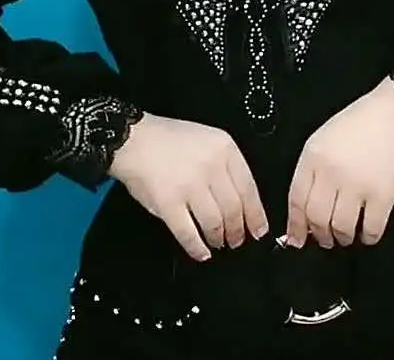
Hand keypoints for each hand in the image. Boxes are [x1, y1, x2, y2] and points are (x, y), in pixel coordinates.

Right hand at [108, 113, 268, 260]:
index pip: (249, 188)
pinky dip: (197, 247)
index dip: (256, 214)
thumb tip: (242, 201)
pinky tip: (201, 252)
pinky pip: (188, 233)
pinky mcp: (168, 204)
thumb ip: (226, 165)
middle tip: (237, 240)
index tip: (259, 229)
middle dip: (238, 230)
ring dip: (218, 238)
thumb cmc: (170, 140)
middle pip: (234, 209)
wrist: (134, 139)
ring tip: (218, 243)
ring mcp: (189, 186)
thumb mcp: (208, 139)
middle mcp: (210, 166)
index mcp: (224, 148)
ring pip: (214, 223)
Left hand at [286, 78, 393, 248]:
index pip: (297, 198)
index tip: (295, 239)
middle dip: (318, 235)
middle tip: (324, 239)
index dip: (295, 224)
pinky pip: (371, 229)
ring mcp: (358, 186)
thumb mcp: (323, 139)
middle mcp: (332, 173)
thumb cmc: (358, 125)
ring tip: (345, 236)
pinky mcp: (383, 196)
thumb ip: (312, 169)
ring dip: (342, 238)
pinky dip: (368, 237)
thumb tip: (304, 205)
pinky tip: (367, 234)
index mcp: (314, 157)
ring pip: (341, 227)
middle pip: (317, 217)